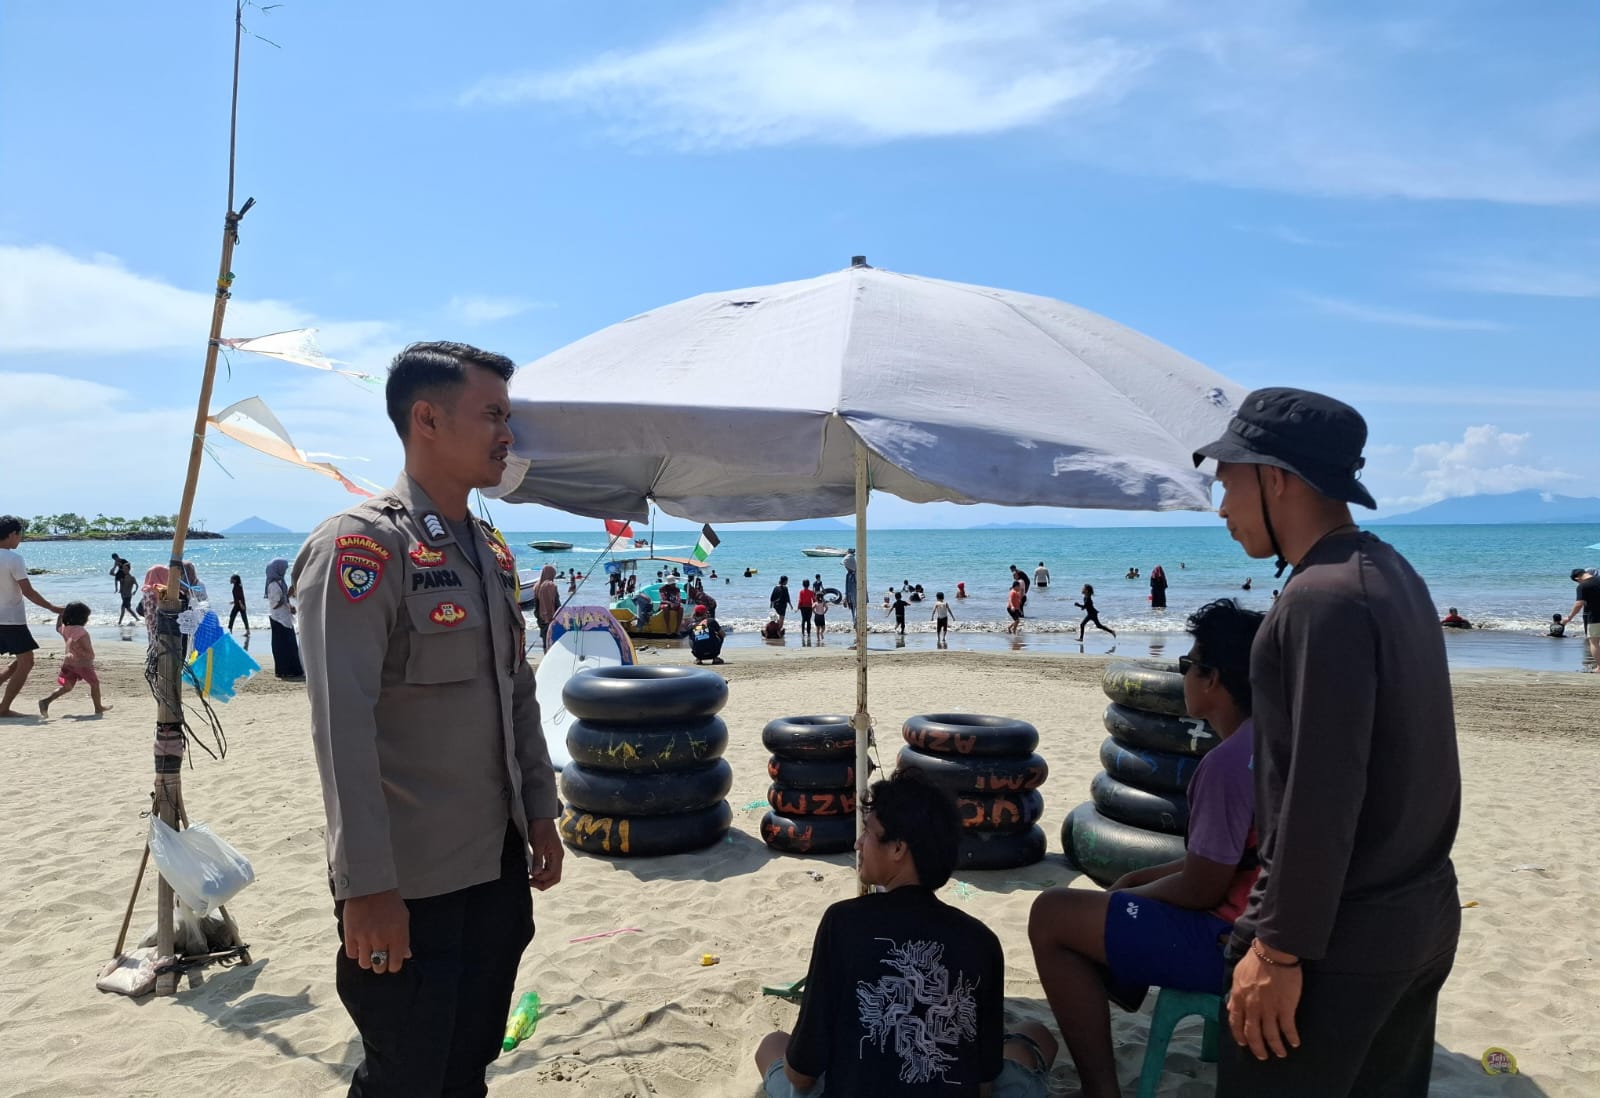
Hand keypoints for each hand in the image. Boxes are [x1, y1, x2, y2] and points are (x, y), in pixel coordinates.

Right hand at [343, 889, 411, 973]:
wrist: (371, 887)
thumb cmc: (390, 902)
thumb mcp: (403, 918)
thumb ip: (404, 939)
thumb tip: (406, 956)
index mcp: (397, 936)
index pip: (395, 965)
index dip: (393, 965)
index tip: (391, 962)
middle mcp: (382, 939)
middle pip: (379, 966)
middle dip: (380, 964)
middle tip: (379, 957)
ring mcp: (365, 938)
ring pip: (365, 964)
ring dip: (367, 960)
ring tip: (368, 952)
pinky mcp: (351, 934)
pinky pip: (352, 954)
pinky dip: (355, 952)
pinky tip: (359, 945)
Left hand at [528, 817, 563, 890]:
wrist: (541, 817)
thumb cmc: (540, 828)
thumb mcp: (538, 844)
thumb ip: (537, 860)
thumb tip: (535, 873)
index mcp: (557, 855)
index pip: (553, 874)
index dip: (542, 878)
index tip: (531, 877)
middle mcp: (558, 857)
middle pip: (555, 877)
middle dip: (544, 883)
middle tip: (531, 883)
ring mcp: (554, 856)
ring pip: (552, 874)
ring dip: (542, 879)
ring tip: (531, 879)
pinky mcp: (550, 855)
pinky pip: (548, 868)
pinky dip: (542, 873)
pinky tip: (533, 872)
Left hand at [1228, 943, 1301, 1059]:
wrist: (1273, 952)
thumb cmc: (1255, 960)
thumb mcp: (1237, 975)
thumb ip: (1234, 994)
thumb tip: (1230, 1008)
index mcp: (1239, 997)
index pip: (1236, 1022)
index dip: (1239, 1035)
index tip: (1243, 1043)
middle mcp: (1252, 1006)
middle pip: (1253, 1033)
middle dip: (1257, 1047)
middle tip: (1262, 1055)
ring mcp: (1269, 1007)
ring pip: (1270, 1034)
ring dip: (1275, 1047)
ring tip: (1280, 1053)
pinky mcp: (1286, 1006)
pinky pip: (1287, 1027)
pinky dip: (1291, 1037)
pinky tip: (1294, 1043)